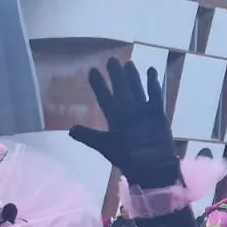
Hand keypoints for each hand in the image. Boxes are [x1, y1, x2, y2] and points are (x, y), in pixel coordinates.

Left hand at [68, 59, 179, 187]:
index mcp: (114, 119)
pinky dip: (153, 83)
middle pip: (120, 89)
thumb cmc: (127, 158)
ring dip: (132, 77)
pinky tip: (151, 70)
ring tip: (128, 63)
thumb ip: (89, 136)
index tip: (92, 70)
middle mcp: (127, 112)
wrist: (150, 167)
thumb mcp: (105, 146)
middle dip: (115, 75)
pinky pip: (155, 95)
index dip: (98, 85)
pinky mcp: (157, 113)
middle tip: (111, 59)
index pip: (104, 97)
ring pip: (136, 89)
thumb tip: (70, 130)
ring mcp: (142, 112)